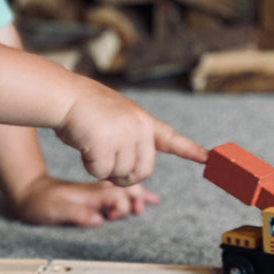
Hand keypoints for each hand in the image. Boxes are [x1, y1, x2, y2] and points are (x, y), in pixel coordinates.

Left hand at [12, 175, 159, 227]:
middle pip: (126, 188)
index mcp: (91, 192)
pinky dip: (133, 195)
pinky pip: (120, 191)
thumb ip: (77, 214)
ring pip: (125, 188)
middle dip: (139, 196)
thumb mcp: (55, 210)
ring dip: (139, 195)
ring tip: (151, 201)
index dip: (123, 206)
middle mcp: (97, 189)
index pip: (117, 195)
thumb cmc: (41, 204)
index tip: (119, 215)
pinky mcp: (95, 194)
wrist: (29, 193)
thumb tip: (98, 220)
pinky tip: (145, 198)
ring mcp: (97, 190)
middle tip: (142, 209)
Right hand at [55, 82, 207, 185]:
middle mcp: (139, 128)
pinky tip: (84, 146)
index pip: (170, 138)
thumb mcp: (115, 120)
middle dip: (123, 176)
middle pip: (142, 172)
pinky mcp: (106, 144)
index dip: (189, 150)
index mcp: (142, 121)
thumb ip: (128, 142)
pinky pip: (101, 172)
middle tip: (105, 164)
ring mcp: (124, 135)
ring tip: (92, 144)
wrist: (64, 96)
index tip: (209, 158)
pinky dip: (89, 166)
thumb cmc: (82, 109)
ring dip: (103, 168)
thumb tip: (129, 175)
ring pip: (120, 174)